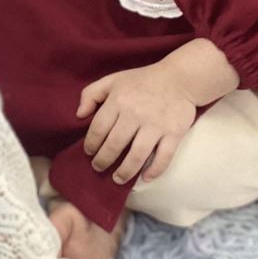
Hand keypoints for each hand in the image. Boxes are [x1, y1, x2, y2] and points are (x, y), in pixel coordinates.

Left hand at [78, 62, 197, 183]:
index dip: (91, 143)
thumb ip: (91, 94)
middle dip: (103, 160)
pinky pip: (164, 157)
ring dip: (125, 171)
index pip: (98, 128)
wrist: (179, 79)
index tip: (89, 152)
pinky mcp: (174, 133)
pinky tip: (145, 178)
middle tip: (98, 168)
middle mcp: (135, 114)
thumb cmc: (141, 81)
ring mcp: (156, 125)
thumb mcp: (112, 80)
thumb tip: (79, 115)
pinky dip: (154, 170)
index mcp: (118, 101)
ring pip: (137, 155)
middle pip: (114, 145)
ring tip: (117, 179)